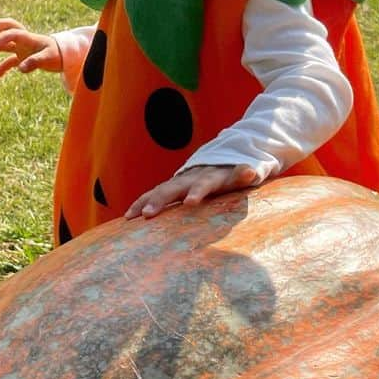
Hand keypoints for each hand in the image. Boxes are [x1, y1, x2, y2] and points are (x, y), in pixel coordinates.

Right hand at [0, 18, 61, 78]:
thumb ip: (35, 62)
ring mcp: (21, 49)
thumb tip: (20, 69)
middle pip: (5, 33)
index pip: (12, 32)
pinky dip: (1, 68)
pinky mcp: (22, 58)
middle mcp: (22, 41)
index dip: (1, 34)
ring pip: (3, 47)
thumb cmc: (58, 54)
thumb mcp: (49, 58)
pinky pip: (8, 61)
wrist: (65, 56)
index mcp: (28, 38)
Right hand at [125, 165, 258, 219]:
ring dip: (145, 203)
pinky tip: (128, 218)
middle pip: (172, 189)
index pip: (203, 184)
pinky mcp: (168, 189)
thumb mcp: (242, 176)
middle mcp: (188, 179)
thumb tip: (251, 171)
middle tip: (148, 215)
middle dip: (160, 201)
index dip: (197, 192)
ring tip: (133, 217)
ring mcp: (176, 183)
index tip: (189, 202)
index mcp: (208, 178)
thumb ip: (244, 174)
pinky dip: (140, 204)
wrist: (216, 161)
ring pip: (158, 192)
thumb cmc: (231, 176)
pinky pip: (151, 196)